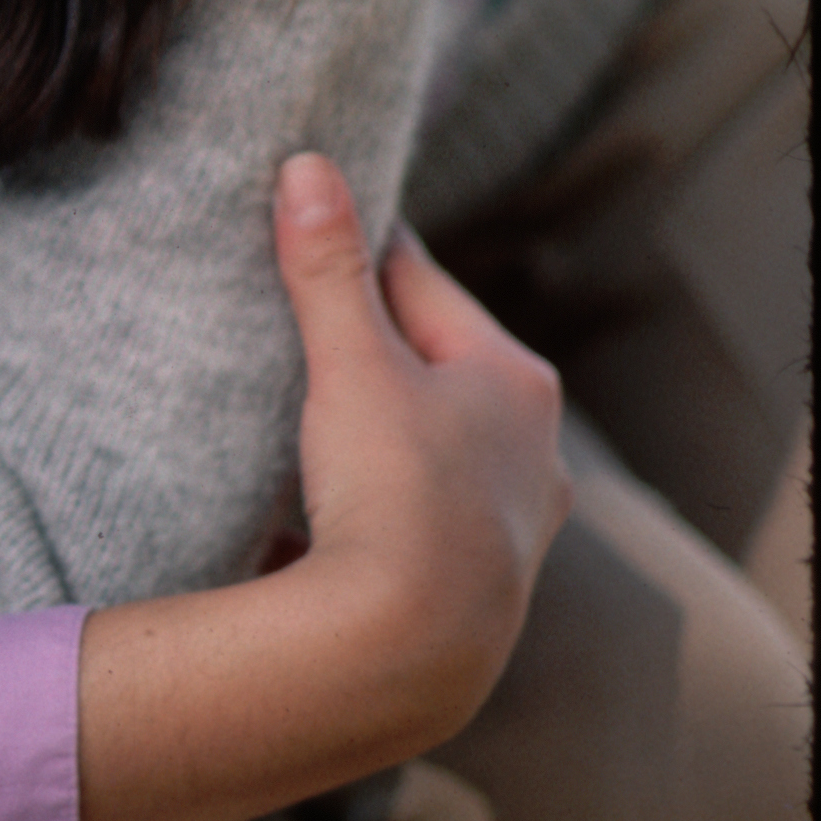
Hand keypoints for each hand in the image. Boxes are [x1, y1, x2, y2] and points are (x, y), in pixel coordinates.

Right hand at [270, 150, 569, 732]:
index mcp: (514, 378)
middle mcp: (532, 448)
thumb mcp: (350, 366)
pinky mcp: (475, 582)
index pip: (420, 281)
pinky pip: (416, 516)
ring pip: (428, 444)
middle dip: (365, 346)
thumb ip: (326, 268)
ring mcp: (510, 522)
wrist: (410, 654)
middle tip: (289, 329)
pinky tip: (324, 512)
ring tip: (302, 423)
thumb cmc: (394, 497)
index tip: (303, 233)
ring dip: (372, 429)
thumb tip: (308, 166)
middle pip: (430, 364)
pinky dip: (374, 501)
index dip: (354, 256)